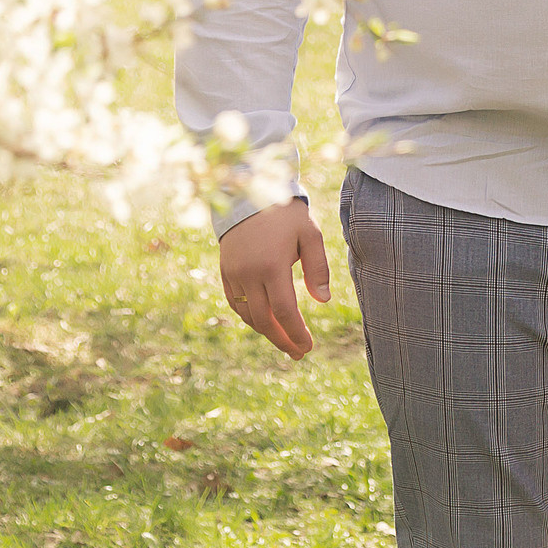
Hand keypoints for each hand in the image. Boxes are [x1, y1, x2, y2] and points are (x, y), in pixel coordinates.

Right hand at [216, 197, 330, 358]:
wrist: (249, 194)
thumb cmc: (286, 215)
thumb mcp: (310, 235)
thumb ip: (318, 268)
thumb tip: (323, 301)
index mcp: (272, 266)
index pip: (285, 312)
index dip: (296, 334)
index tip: (308, 347)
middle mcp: (248, 275)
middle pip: (264, 320)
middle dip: (282, 340)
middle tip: (298, 353)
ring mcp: (233, 275)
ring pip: (248, 315)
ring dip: (266, 331)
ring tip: (285, 341)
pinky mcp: (224, 272)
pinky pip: (235, 304)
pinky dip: (249, 318)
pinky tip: (265, 323)